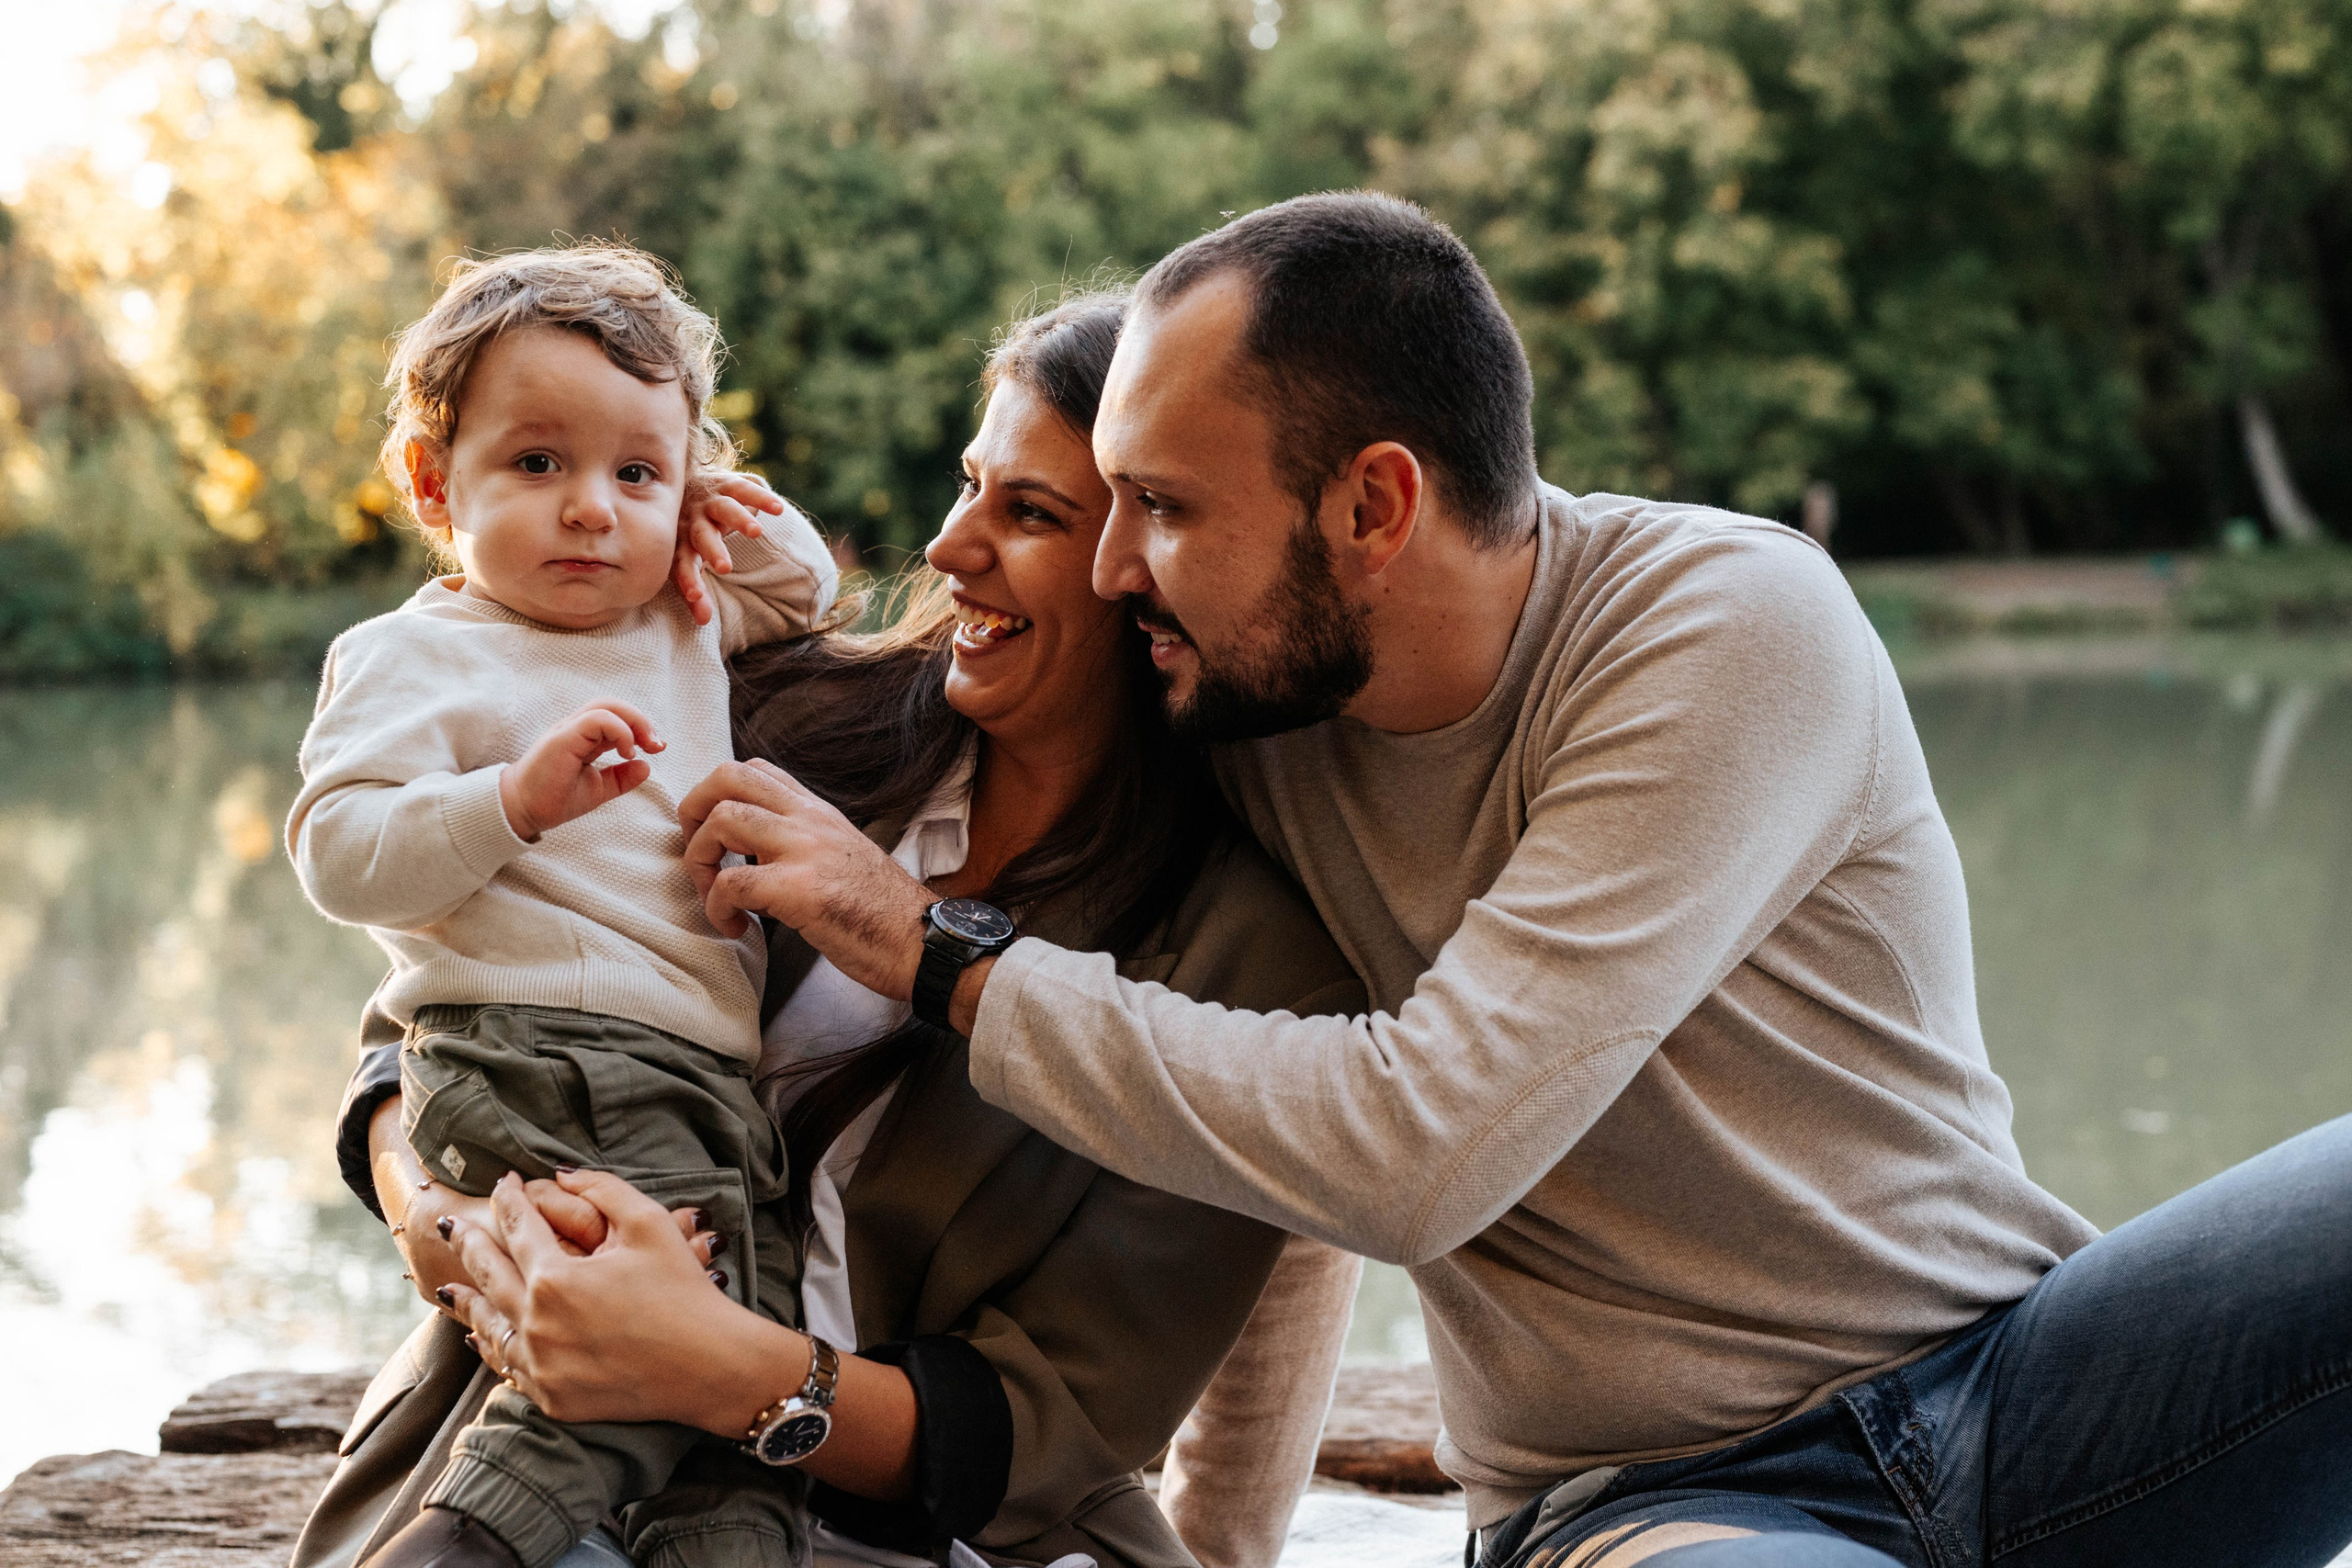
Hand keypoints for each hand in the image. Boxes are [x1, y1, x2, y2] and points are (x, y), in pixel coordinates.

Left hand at [445, 1170, 925, 1500]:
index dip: (510, 1199)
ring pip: (487, 1326)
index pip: (519, 1227)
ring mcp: (540, 1366)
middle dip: (470, 1242)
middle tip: (453, 1223)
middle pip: (489, 1274)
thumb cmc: (685, 1291)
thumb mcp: (650, 1224)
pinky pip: (507, 1365)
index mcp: (556, 1279)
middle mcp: (536, 1324)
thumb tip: (562, 1176)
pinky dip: (489, 1346)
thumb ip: (601, 1189)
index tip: (506, 1182)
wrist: (710, 1367)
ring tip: (445, 1286)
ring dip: (466, 1300)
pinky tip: (480, 1335)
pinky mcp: (551, 1397)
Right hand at [499, 701, 663, 840]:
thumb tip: (646, 766)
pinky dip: (619, 731)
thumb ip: (621, 778)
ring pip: (605, 706)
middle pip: (613, 704)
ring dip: (634, 722)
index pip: (616, 717)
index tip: (657, 748)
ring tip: (643, 748)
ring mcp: (568, 730)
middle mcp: (576, 728)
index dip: (641, 727)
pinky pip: (596, 720)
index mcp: (584, 737)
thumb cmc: (555, 798)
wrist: (524, 811)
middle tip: (657, 745)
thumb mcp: (598, 789)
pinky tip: (626, 752)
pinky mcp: (563, 738)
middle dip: (642, 720)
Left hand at [673, 472, 786, 626]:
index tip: (696, 597)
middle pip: (701, 535)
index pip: (682, 564)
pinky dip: (761, 498)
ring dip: (738, 519)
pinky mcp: (727, 484)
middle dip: (712, 550)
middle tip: (724, 568)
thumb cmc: (687, 537)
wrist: (684, 486)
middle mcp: (692, 519)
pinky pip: (744, 489)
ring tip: (756, 533)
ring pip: (724, 508)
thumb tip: (702, 622)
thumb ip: (695, 593)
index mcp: (680, 541)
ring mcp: (710, 500)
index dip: (688, 580)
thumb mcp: (688, 562)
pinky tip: (778, 509)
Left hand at [677, 758, 932, 998]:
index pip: (755, 770)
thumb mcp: (842, 856)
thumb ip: (803, 842)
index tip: (717, 839)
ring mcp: (805, 851)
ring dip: (700, 861)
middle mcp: (809, 820)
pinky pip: (731, 885)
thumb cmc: (882, 913)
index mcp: (817, 812)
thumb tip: (754, 854)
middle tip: (699, 856)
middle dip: (692, 812)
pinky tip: (735, 926)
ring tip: (715, 897)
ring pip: (721, 821)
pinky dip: (717, 908)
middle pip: (726, 776)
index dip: (717, 795)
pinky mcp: (800, 891)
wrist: (923, 942)